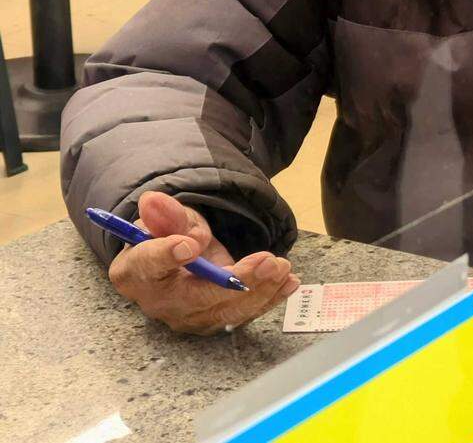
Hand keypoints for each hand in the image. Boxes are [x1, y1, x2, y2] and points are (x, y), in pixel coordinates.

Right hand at [107, 191, 299, 334]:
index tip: (189, 244)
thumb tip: (153, 200)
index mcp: (135, 272)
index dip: (166, 256)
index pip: (148, 266)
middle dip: (235, 281)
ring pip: (227, 310)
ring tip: (282, 266)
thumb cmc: (168, 236)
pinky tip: (289, 282)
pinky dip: (269, 298)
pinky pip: (244, 313)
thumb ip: (165, 213)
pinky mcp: (214, 320)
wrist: (178, 258)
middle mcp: (160, 302)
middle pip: (197, 297)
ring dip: (260, 289)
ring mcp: (189, 317)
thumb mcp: (166, 219)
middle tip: (266, 261)